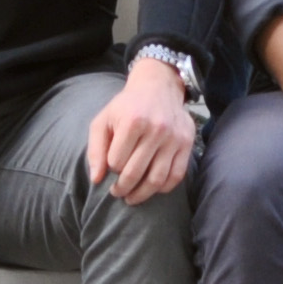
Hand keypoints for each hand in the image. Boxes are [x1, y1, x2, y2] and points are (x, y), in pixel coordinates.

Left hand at [85, 59, 196, 204]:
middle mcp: (156, 129)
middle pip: (135, 173)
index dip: (110, 169)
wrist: (158, 87)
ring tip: (132, 197)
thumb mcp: (103, 120)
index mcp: (133, 121)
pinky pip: (176, 176)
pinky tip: (152, 188)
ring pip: (157, 179)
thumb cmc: (126, 106)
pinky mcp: (187, 143)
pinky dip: (163, 188)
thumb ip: (95, 149)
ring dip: (142, 194)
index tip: (110, 168)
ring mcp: (174, 138)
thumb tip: (96, 179)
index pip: (116, 161)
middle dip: (122, 188)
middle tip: (117, 193)